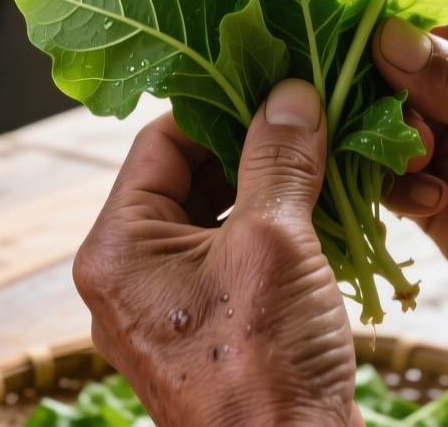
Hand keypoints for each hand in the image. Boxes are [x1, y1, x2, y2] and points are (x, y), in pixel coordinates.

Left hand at [74, 80, 361, 426]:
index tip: (279, 84)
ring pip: (221, 220)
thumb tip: (290, 94)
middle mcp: (126, 278)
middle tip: (316, 119)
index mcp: (114, 249)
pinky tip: (333, 218)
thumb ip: (278, 159)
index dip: (223, 104)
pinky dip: (280, 237)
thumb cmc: (265, 364)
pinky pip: (236, 263)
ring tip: (333, 164)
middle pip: (192, 178)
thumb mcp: (274, 242)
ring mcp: (166, 311)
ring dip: (277, 192)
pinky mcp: (207, 336)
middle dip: (259, 149)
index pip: (161, 141)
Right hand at [373, 0, 447, 425]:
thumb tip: (390, 38)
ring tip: (421, 157)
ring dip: (390, 138)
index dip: (397, 16)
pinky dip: (397, 186)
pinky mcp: (443, 205)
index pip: (443, 13)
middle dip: (384, 84)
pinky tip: (434, 199)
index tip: (355, 25)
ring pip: (389, 126)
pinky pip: (394, 182)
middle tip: (392, 110)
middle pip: (401, 68)